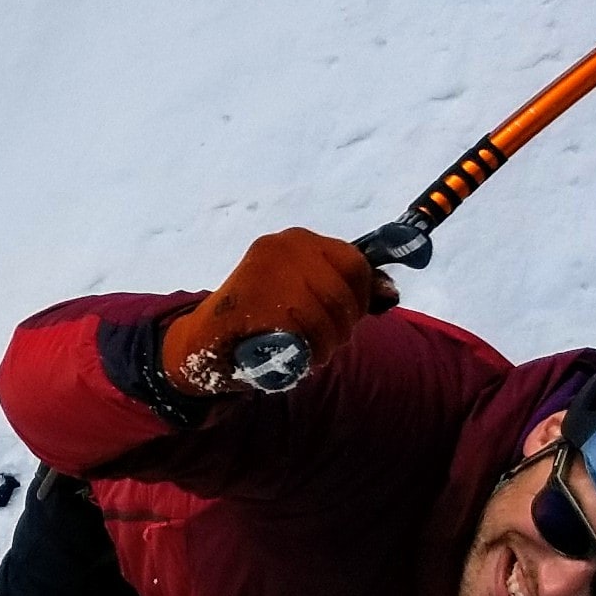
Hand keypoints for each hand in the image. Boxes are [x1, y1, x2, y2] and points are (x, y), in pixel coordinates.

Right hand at [155, 230, 395, 398]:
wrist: (205, 344)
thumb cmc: (263, 322)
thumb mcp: (308, 297)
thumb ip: (347, 291)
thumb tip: (390, 293)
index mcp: (297, 241)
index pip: (354, 263)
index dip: (358, 297)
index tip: (345, 318)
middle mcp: (284, 246)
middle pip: (345, 290)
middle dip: (342, 325)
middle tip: (323, 342)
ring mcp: (269, 270)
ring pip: (328, 312)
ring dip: (326, 343)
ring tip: (309, 351)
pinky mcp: (256, 297)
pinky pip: (305, 329)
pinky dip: (306, 350)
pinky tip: (292, 354)